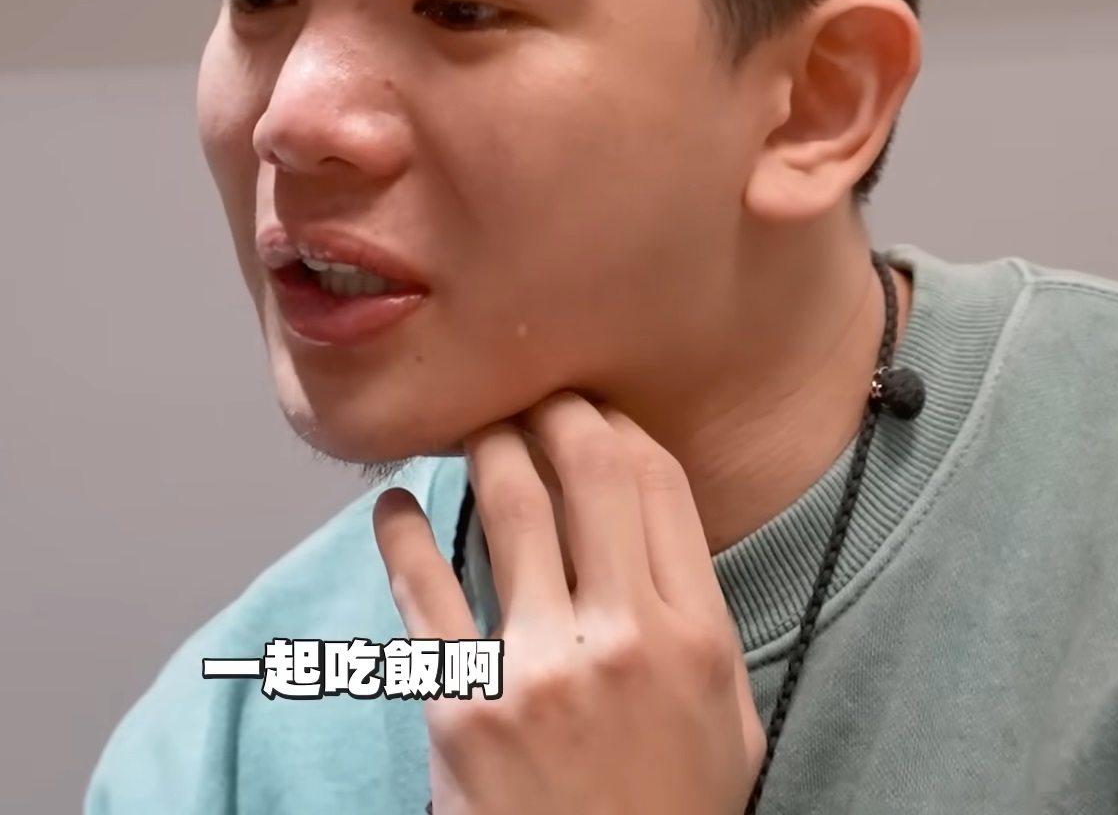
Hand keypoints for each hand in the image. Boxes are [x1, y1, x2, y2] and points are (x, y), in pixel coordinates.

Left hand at [374, 392, 762, 814]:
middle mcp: (623, 637)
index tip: (589, 414)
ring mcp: (539, 667)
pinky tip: (393, 508)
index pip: (656, 483)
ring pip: (509, 504)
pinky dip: (401, 532)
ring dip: (484, 447)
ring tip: (468, 432)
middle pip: (588, 469)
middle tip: (524, 396)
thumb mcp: (723, 721)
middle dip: (551, 411)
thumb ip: (695, 622)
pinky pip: (423, 587)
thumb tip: (652, 527)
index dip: (616, 427)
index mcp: (696, 638)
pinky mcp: (461, 704)